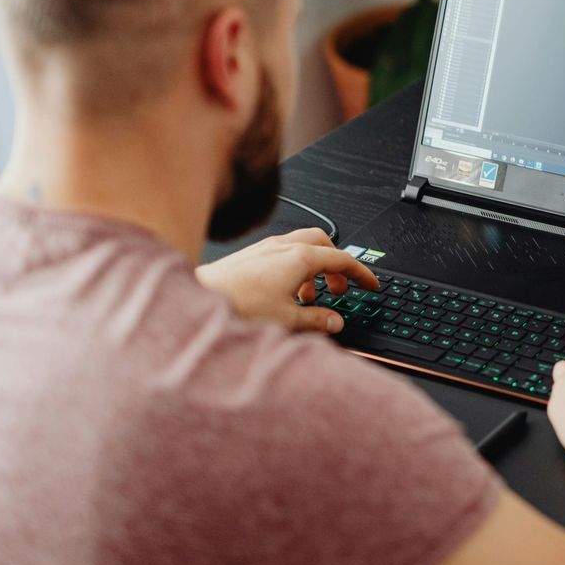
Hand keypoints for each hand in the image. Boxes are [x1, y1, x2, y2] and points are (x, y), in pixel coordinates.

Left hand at [194, 228, 377, 334]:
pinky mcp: (250, 256)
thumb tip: (334, 321)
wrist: (193, 301)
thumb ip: (317, 320)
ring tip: (309, 299)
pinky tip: (284, 295)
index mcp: (300, 258)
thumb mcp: (287, 320)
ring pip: (302, 247)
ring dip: (313, 269)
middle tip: (340, 287)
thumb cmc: (235, 305)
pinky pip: (283, 254)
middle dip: (337, 264)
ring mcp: (265, 249)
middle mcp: (283, 247)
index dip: (361, 273)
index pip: (343, 259)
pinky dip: (294, 270)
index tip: (371, 284)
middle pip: (324, 243)